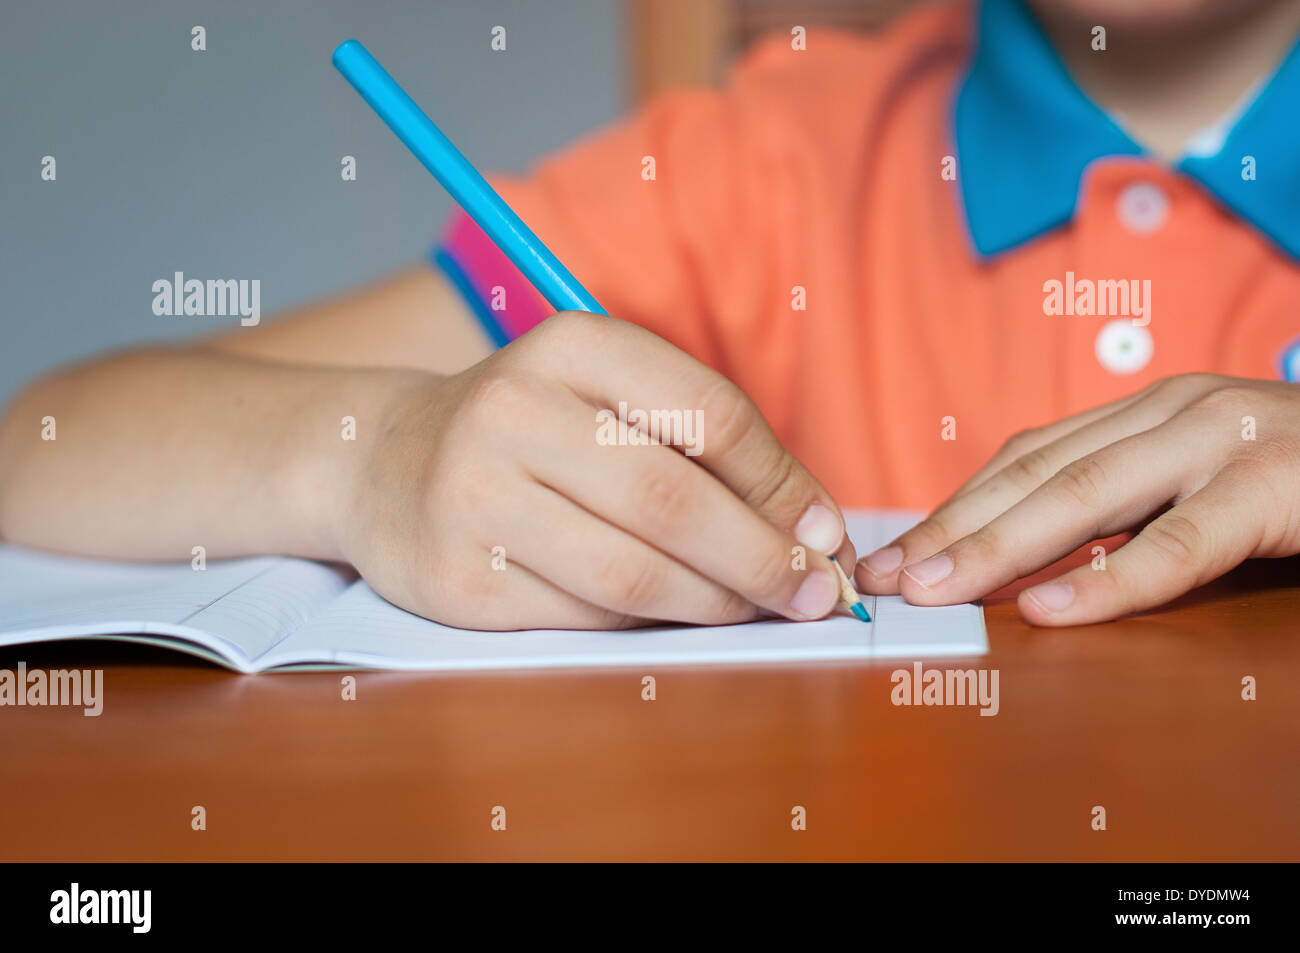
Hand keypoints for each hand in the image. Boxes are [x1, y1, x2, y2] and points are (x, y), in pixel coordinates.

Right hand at [339, 311, 855, 629]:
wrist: (384, 463)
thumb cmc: (530, 431)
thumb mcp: (608, 396)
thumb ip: (705, 445)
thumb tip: (813, 528)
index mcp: (569, 346)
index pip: (710, 415)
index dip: (782, 484)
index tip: (826, 532)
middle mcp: (512, 412)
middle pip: (674, 502)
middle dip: (764, 560)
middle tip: (816, 594)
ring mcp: (474, 499)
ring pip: (633, 576)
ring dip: (717, 604)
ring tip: (757, 609)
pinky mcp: (457, 580)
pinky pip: (586, 619)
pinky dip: (648, 626)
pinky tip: (672, 615)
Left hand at [854, 374, 1299, 624]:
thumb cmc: (1293, 474)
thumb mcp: (1195, 477)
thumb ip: (1121, 506)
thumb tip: (1025, 567)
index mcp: (1144, 410)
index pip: (1021, 458)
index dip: (949, 506)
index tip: (890, 556)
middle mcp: (1170, 410)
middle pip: (1033, 475)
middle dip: (950, 531)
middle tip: (886, 581)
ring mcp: (1222, 440)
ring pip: (1084, 497)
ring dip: (997, 548)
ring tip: (936, 590)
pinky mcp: (1273, 484)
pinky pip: (1182, 541)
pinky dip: (1113, 580)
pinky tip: (1054, 611)